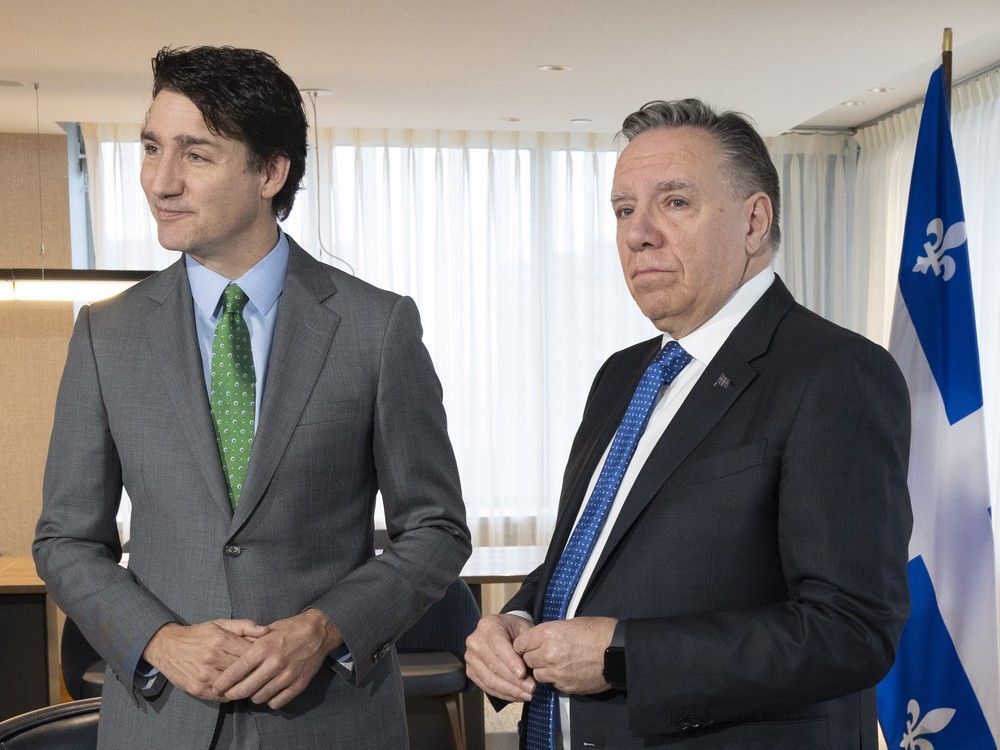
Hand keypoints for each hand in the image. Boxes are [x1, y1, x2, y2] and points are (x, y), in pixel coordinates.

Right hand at [142, 619, 269, 700]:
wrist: (167, 646)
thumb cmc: (199, 634)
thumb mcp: (221, 624)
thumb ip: (245, 626)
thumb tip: (266, 631)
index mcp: (220, 639)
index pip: (250, 652)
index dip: (261, 656)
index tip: (266, 658)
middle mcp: (212, 658)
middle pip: (244, 670)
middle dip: (255, 672)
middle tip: (263, 672)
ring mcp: (204, 676)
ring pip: (234, 686)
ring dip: (244, 685)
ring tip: (251, 681)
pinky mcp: (197, 689)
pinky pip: (222, 696)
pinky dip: (231, 693)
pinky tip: (235, 687)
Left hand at [212, 609, 342, 708]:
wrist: (319, 631)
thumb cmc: (290, 629)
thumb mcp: (268, 630)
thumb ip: (251, 644)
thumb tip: (232, 657)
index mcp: (264, 648)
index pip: (236, 671)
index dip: (223, 682)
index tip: (217, 687)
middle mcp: (274, 664)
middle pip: (245, 689)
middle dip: (233, 694)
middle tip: (229, 693)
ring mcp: (287, 676)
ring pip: (259, 698)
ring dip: (253, 696)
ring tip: (252, 689)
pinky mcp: (298, 685)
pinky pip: (276, 702)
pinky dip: (270, 700)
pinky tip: (269, 692)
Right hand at [465, 614, 535, 701]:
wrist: (504, 632)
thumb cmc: (516, 631)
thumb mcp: (524, 630)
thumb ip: (525, 646)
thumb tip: (527, 669)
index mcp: (488, 626)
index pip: (498, 645)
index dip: (510, 661)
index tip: (523, 674)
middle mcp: (475, 641)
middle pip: (494, 665)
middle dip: (514, 680)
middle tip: (531, 689)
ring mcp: (470, 658)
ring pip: (489, 679)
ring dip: (509, 690)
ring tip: (526, 695)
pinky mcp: (471, 671)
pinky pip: (486, 687)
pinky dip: (502, 694)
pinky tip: (516, 696)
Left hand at [513, 616, 616, 694]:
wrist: (617, 652)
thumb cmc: (598, 631)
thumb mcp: (571, 623)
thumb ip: (551, 632)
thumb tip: (540, 639)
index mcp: (548, 634)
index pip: (521, 643)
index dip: (523, 644)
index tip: (527, 645)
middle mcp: (548, 654)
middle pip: (527, 660)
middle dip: (533, 657)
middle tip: (543, 653)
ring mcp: (556, 672)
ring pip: (538, 674)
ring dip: (543, 669)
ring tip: (556, 663)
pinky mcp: (566, 686)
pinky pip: (552, 684)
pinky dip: (556, 678)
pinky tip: (567, 671)